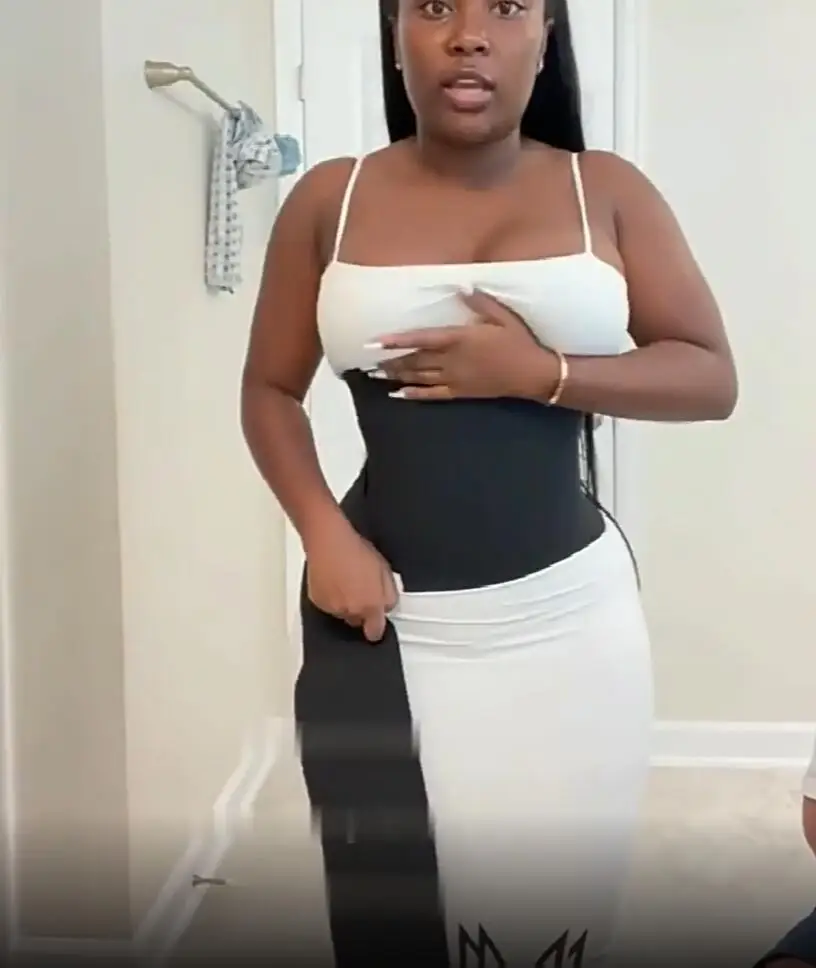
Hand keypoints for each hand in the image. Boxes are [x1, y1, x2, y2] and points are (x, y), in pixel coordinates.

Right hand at [304, 513, 397, 642]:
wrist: (329, 541)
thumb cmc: (355, 550)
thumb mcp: (384, 569)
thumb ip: (389, 594)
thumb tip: (387, 606)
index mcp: (371, 604)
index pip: (375, 632)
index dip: (376, 627)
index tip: (376, 623)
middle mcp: (352, 611)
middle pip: (358, 622)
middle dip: (361, 611)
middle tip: (360, 590)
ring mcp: (334, 608)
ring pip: (343, 614)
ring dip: (346, 604)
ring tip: (346, 582)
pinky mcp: (319, 602)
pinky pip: (329, 607)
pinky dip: (331, 599)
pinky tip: (334, 582)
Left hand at [371, 289, 557, 400]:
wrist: (532, 373)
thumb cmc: (519, 342)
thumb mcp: (503, 316)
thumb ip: (481, 302)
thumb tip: (462, 288)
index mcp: (460, 338)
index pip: (421, 338)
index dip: (397, 340)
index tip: (376, 342)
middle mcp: (453, 360)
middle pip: (415, 360)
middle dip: (390, 361)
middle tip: (367, 362)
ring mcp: (455, 378)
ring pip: (419, 377)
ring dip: (396, 376)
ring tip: (375, 375)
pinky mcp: (460, 392)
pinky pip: (432, 395)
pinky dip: (414, 394)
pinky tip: (398, 394)